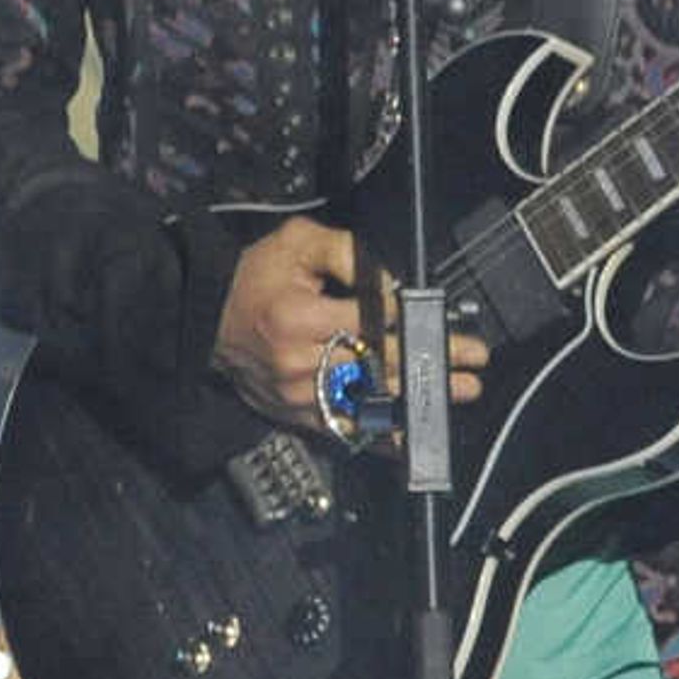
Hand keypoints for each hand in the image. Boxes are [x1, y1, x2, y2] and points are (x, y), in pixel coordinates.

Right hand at [208, 213, 486, 432]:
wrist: (205, 318)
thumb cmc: (255, 276)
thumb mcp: (296, 242)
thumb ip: (348, 254)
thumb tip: (393, 286)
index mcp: (297, 315)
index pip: (371, 320)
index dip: (413, 321)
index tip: (448, 323)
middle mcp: (298, 360)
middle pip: (379, 364)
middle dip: (432, 362)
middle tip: (473, 362)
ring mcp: (297, 395)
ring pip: (369, 400)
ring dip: (418, 398)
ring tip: (457, 393)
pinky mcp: (294, 415)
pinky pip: (345, 429)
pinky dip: (381, 435)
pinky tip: (413, 436)